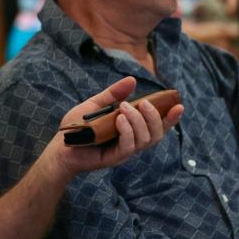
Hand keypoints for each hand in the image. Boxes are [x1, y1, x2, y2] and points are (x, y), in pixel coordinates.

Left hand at [43, 77, 182, 178]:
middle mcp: (132, 141)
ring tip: (125, 108)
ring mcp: (124, 151)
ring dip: (139, 121)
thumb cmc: (77, 127)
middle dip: (155, 116)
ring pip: (145, 139)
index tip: (179, 105)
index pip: (157, 126)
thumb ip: (113, 94)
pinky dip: (127, 131)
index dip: (170, 118)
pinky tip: (120, 120)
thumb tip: (132, 80)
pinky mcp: (114, 158)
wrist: (60, 147)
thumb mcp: (96, 105)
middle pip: (156, 133)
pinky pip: (129, 146)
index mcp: (131, 129)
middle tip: (144, 102)